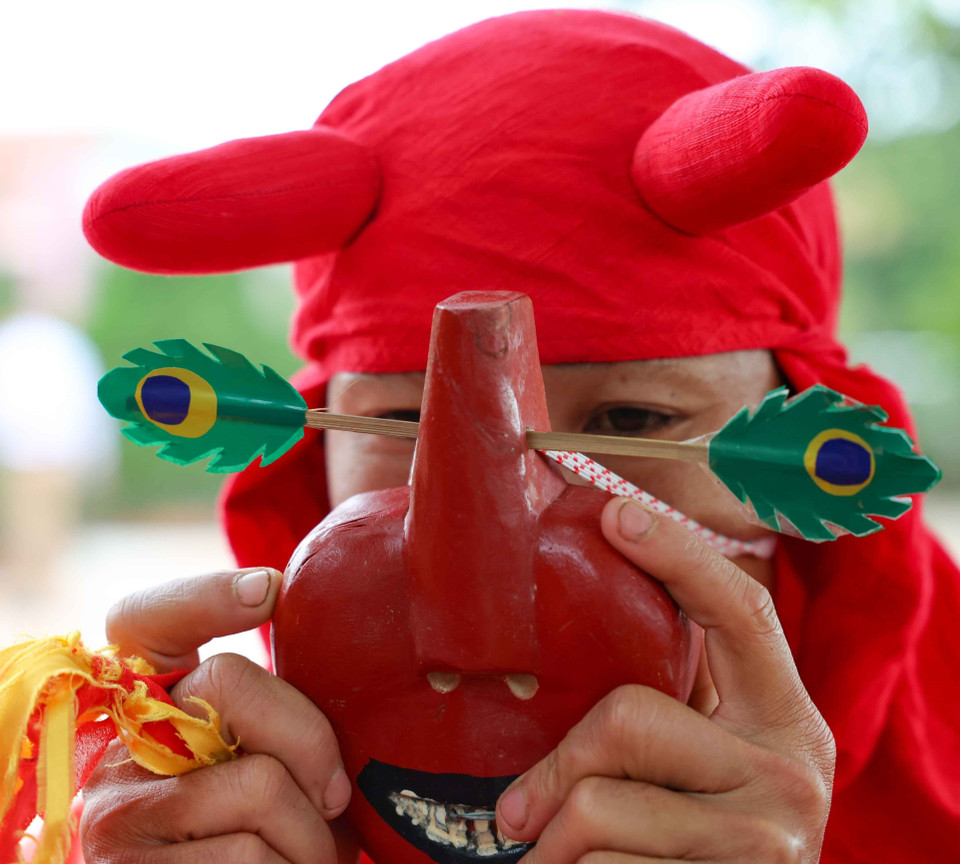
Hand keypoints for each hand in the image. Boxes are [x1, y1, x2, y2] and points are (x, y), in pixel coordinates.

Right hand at [81, 568, 357, 863]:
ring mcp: (116, 811)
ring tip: (311, 856)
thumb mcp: (265, 770)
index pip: (147, 620)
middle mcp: (120, 747)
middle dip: (310, 741)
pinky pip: (249, 856)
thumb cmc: (266, 841)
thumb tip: (362, 687)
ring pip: (259, 784)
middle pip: (229, 684)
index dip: (203, 593)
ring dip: (313, 837)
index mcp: (152, 707)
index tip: (269, 590)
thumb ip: (278, 726)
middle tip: (334, 796)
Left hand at [495, 498, 834, 862]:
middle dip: (555, 770)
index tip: (616, 512)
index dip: (679, 554)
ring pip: (599, 806)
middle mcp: (788, 772)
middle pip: (627, 718)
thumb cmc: (712, 835)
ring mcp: (762, 839)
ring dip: (552, 842)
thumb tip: (577, 633)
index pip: (741, 612)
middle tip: (516, 811)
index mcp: (785, 717)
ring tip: (548, 857)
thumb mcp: (715, 764)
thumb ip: (675, 707)